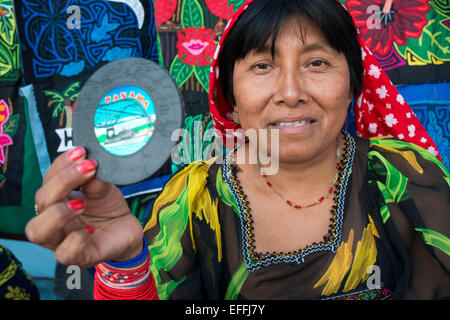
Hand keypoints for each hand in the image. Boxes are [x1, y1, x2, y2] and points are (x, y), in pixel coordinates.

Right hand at [25, 147, 143, 268]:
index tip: (82, 152)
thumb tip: (90, 165)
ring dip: (58, 213)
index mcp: (57, 199)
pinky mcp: (79, 257)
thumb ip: (96, 181)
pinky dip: (75, 240)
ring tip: (81, 203)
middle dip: (63, 181)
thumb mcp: (105, 189)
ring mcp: (62, 240)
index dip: (62, 164)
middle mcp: (53, 219)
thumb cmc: (108, 208)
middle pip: (40, 201)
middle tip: (89, 169)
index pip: (48, 179)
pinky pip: (63, 254)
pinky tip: (91, 230)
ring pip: (37, 231)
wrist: (128, 230)